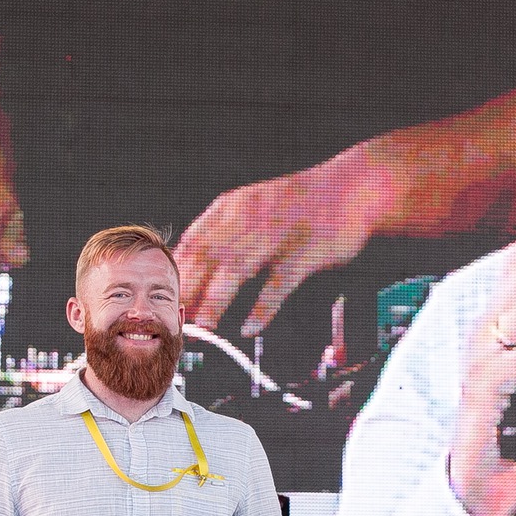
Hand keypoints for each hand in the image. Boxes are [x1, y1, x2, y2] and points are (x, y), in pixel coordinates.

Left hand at [176, 149, 387, 335]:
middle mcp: (250, 218)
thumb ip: (224, 233)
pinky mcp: (306, 253)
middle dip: (189, 291)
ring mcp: (278, 235)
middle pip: (208, 258)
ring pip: (237, 271)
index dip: (176, 273)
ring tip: (202, 327)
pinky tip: (247, 327)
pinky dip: (261, 309)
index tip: (164, 299)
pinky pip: (277, 286)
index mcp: (232, 207)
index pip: (192, 242)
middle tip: (176, 319)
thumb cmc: (299, 205)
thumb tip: (192, 267)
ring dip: (216, 301)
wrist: (351, 187)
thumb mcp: (253, 207)